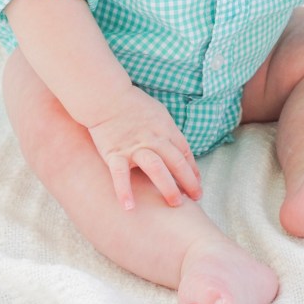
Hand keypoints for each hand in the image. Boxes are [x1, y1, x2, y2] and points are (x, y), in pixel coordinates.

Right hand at [87, 86, 201, 210]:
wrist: (106, 96)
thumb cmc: (133, 104)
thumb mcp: (158, 113)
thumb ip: (168, 132)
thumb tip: (178, 150)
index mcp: (165, 129)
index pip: (185, 153)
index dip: (193, 170)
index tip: (197, 185)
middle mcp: (153, 139)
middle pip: (176, 162)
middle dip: (189, 182)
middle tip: (196, 198)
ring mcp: (134, 147)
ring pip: (156, 168)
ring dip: (168, 186)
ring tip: (176, 204)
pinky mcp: (115, 153)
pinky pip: (121, 174)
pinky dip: (124, 191)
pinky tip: (129, 207)